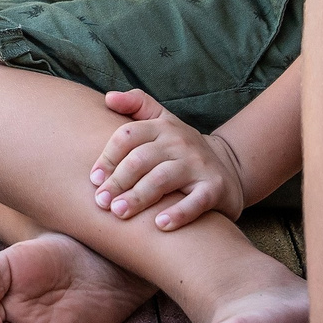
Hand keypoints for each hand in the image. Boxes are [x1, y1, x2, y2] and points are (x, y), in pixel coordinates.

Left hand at [89, 90, 245, 230]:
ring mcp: (198, 165)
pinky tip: (160, 225)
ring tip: (119, 213)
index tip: (94, 180)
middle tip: (101, 202)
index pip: (128, 135)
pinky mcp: (214, 188)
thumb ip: (136, 105)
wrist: (229, 168)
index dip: (107, 157)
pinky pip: (195, 202)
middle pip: (141, 159)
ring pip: (163, 179)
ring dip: (138, 197)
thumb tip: (108, 97)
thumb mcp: (163, 121)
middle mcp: (181, 142)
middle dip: (118, 181)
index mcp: (163, 126)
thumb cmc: (181, 149)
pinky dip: (178, 213)